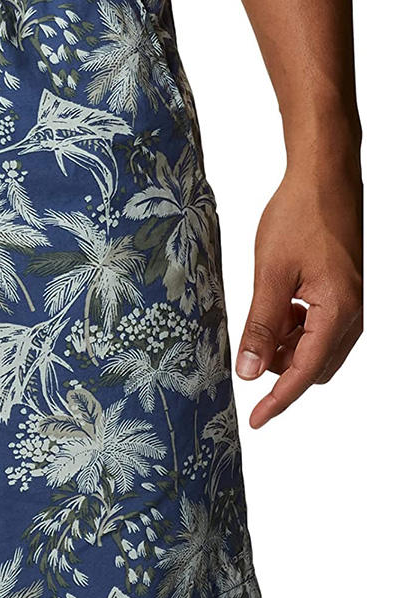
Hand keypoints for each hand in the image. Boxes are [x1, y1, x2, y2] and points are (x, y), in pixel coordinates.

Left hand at [236, 159, 362, 427]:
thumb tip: (250, 371)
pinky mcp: (341, 292)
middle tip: (246, 351)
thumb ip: (261, 325)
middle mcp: (351, 314)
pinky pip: (317, 327)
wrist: (324, 177)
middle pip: (313, 366)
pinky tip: (272, 307)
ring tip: (257, 318)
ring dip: (284, 346)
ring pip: (314, 348)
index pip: (305, 373)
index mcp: (338, 313)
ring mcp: (349, 304)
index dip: (279, 400)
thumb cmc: (300, 217)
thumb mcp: (270, 274)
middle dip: (280, 368)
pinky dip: (291, 327)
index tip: (255, 420)